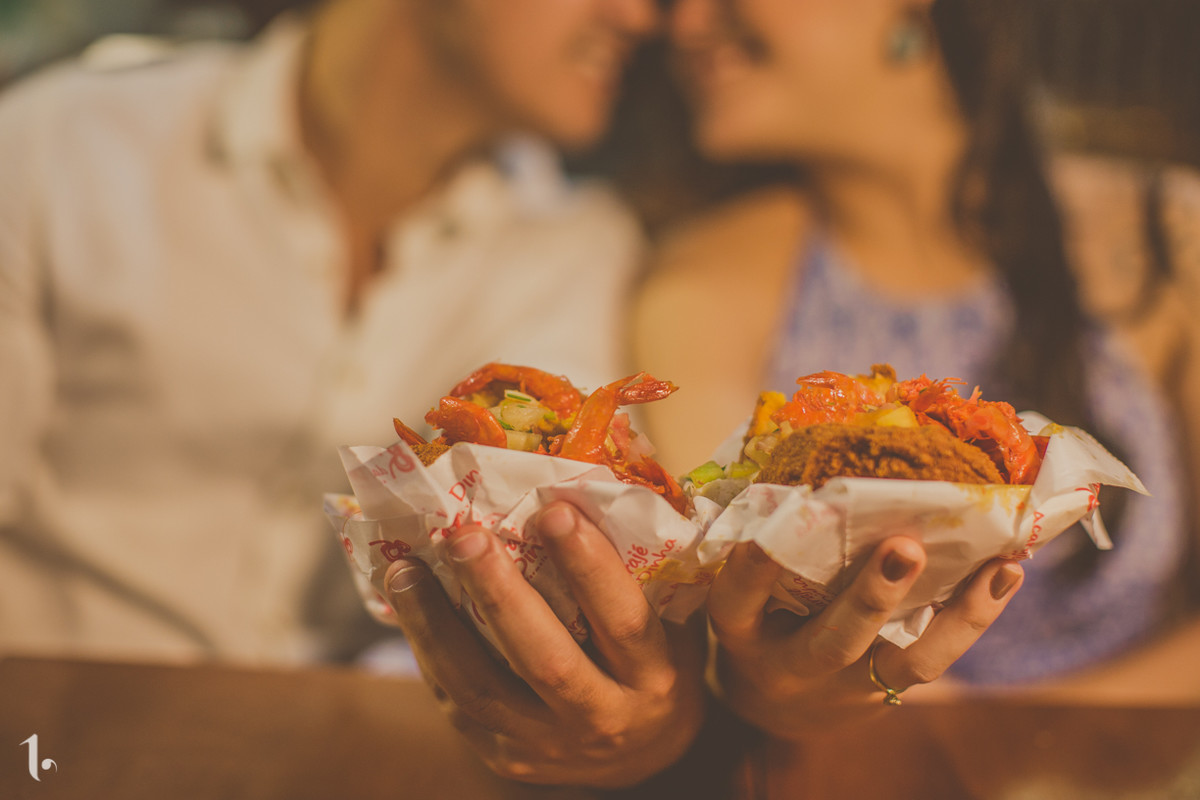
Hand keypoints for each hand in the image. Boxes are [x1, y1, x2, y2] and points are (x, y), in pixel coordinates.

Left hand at [382, 502, 707, 787]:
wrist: (646, 756)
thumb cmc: (659, 662)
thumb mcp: (675, 623)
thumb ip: (648, 569)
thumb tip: (610, 473)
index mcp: (656, 677)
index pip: (624, 621)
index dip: (589, 566)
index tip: (553, 509)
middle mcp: (606, 719)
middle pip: (546, 660)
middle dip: (500, 594)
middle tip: (465, 535)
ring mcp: (551, 746)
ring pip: (484, 690)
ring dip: (438, 625)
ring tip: (408, 570)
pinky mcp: (508, 757)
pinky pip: (460, 705)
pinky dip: (431, 652)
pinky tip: (411, 607)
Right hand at [708, 537, 1023, 739]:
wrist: (778, 708)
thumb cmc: (760, 624)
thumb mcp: (743, 596)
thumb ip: (762, 552)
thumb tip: (802, 468)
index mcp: (744, 632)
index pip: (737, 601)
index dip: (750, 571)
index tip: (763, 536)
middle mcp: (794, 666)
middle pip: (834, 641)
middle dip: (872, 597)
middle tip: (905, 547)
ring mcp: (848, 687)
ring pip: (906, 661)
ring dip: (955, 614)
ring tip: (998, 566)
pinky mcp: (889, 691)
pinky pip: (935, 659)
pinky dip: (974, 615)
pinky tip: (1006, 573)